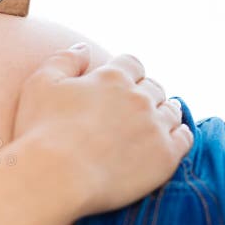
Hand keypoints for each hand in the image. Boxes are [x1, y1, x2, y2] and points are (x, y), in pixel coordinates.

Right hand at [13, 43, 192, 215]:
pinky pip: (184, 138)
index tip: (119, 84)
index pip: (131, 63)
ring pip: (171, 110)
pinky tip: (168, 139)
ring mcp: (155, 126)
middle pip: (153, 87)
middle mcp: (139, 97)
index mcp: (112, 77)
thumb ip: (64, 60)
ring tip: (151, 123)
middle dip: (144, 93)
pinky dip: (179, 134)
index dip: (126, 72)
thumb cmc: (41, 131)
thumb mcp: (40, 84)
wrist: (55, 176)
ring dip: (163, 112)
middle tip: (132, 109)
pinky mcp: (165, 156)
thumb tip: (84, 48)